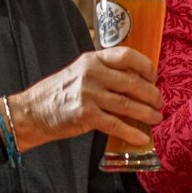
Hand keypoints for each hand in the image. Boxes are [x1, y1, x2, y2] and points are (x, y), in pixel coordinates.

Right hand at [8, 47, 162, 151]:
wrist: (31, 112)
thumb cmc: (60, 93)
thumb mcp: (81, 72)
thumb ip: (105, 73)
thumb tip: (137, 83)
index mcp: (93, 59)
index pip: (126, 55)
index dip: (145, 66)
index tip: (154, 78)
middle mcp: (92, 73)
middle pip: (132, 82)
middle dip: (151, 94)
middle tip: (160, 102)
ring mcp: (89, 94)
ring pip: (127, 104)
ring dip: (146, 113)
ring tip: (156, 118)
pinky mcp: (85, 115)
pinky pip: (116, 124)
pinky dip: (132, 132)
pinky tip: (142, 137)